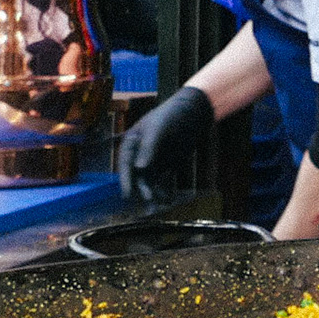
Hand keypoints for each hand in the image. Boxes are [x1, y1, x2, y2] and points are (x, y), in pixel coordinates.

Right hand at [118, 85, 213, 205]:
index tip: (127, 194)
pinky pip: (163, 181)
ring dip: (153, 192)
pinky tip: (168, 199)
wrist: (193, 113)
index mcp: (132, 142)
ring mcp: (154, 160)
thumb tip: (140, 168)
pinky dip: (164, 190)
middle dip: (141, 188)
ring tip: (159, 203)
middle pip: (137, 175)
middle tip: (148, 200)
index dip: (125, 179)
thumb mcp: (158, 128)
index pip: (125, 163)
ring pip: (149, 180)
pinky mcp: (167, 166)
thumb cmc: (171, 115)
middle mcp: (140, 154)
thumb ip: (148, 147)